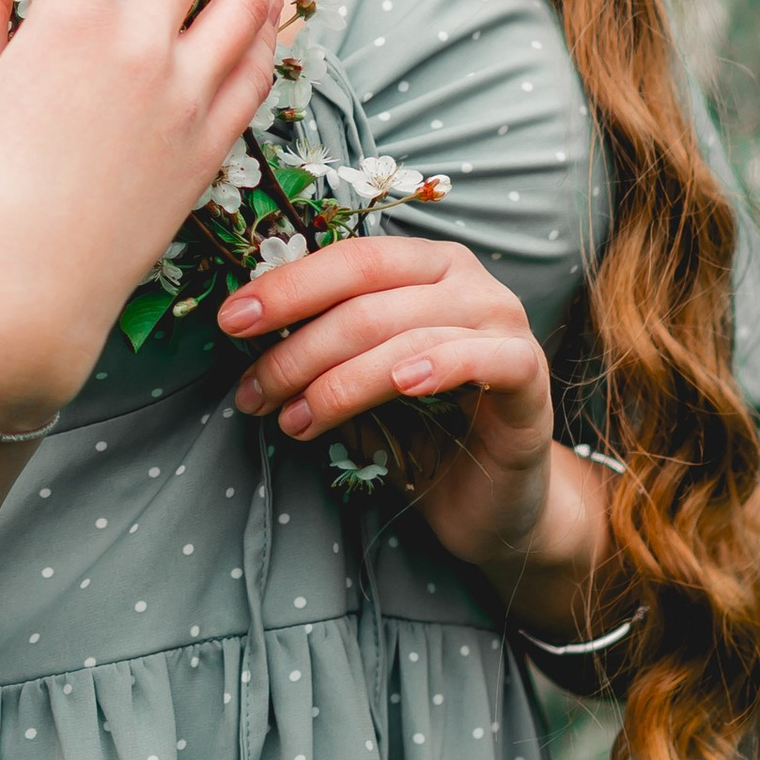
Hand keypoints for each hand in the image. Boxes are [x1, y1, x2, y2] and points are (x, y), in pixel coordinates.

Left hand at [219, 232, 596, 595]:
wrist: (491, 499)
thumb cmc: (422, 430)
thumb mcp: (361, 378)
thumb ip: (323, 345)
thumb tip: (244, 330)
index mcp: (423, 264)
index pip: (348, 259)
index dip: (286, 287)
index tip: (230, 321)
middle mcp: (467, 280)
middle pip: (367, 300)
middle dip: (298, 347)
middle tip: (254, 392)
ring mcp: (504, 323)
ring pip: (406, 334)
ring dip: (339, 381)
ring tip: (296, 419)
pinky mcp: (530, 373)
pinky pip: (481, 359)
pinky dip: (436, 366)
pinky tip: (402, 385)